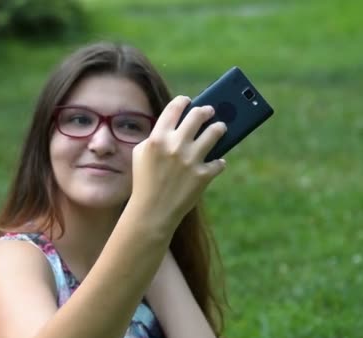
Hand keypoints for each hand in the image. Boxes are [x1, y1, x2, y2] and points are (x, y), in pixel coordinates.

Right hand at [130, 95, 226, 229]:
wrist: (152, 211)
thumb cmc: (144, 180)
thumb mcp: (141, 154)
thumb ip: (155, 136)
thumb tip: (178, 124)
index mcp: (158, 138)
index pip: (174, 108)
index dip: (183, 101)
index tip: (188, 101)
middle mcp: (175, 145)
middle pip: (198, 115)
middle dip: (206, 110)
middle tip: (209, 111)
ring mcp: (191, 160)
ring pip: (215, 132)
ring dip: (220, 128)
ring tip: (221, 128)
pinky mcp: (203, 175)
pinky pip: (219, 162)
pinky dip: (219, 162)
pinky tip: (217, 162)